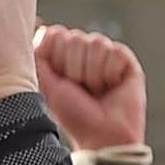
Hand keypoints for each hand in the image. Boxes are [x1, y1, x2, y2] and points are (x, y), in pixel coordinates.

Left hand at [32, 24, 146, 152]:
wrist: (103, 136)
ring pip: (95, 42)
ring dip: (93, 73)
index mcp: (64, 55)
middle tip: (81, 89)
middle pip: (74, 37)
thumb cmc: (75, 115)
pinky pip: (114, 51)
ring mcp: (105, 53)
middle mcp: (84, 51)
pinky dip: (110, 74)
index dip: (57, 58)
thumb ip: (39, 57)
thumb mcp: (47, 85)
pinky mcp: (125, 59)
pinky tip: (112, 86)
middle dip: (75, 68)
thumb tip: (40, 28)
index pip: (55, 34)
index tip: (61, 81)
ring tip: (97, 89)